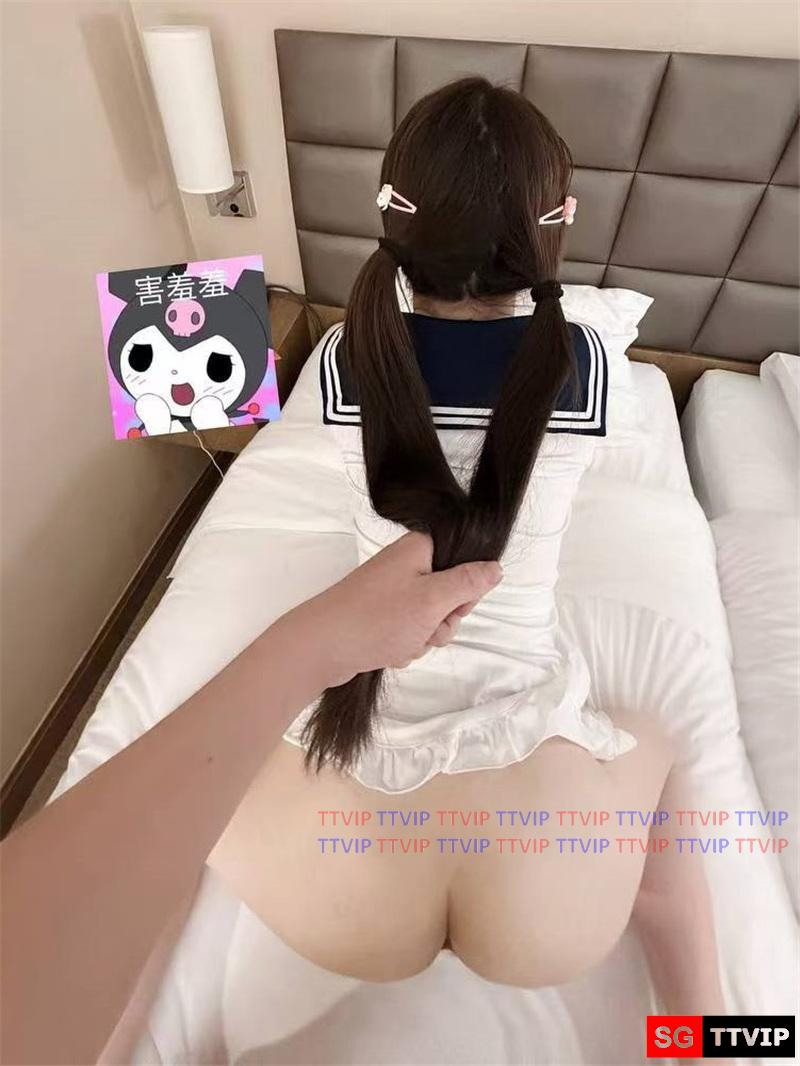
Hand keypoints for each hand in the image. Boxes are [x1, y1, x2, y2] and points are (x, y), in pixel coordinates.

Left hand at [280, 532, 501, 687]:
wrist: (320, 647)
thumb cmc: (377, 619)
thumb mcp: (432, 600)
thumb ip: (468, 582)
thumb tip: (496, 567)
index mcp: (419, 548)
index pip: (465, 561)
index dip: (466, 589)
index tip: (454, 606)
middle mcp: (406, 564)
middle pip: (450, 593)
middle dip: (443, 621)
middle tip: (426, 628)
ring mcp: (392, 591)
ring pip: (431, 617)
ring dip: (424, 637)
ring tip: (402, 642)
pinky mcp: (380, 614)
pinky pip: (409, 630)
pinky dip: (405, 644)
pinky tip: (390, 650)